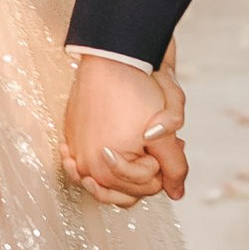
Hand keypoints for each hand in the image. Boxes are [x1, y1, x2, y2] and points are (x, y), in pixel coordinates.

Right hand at [61, 53, 188, 207]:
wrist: (113, 56)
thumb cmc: (137, 90)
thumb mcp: (165, 133)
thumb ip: (174, 166)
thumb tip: (177, 193)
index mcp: (107, 169)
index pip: (147, 187)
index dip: (162, 165)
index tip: (164, 139)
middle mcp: (84, 166)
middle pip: (126, 188)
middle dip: (147, 167)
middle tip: (155, 138)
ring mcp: (75, 151)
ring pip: (107, 180)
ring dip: (127, 166)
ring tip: (140, 141)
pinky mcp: (71, 137)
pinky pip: (90, 162)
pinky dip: (105, 159)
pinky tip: (112, 147)